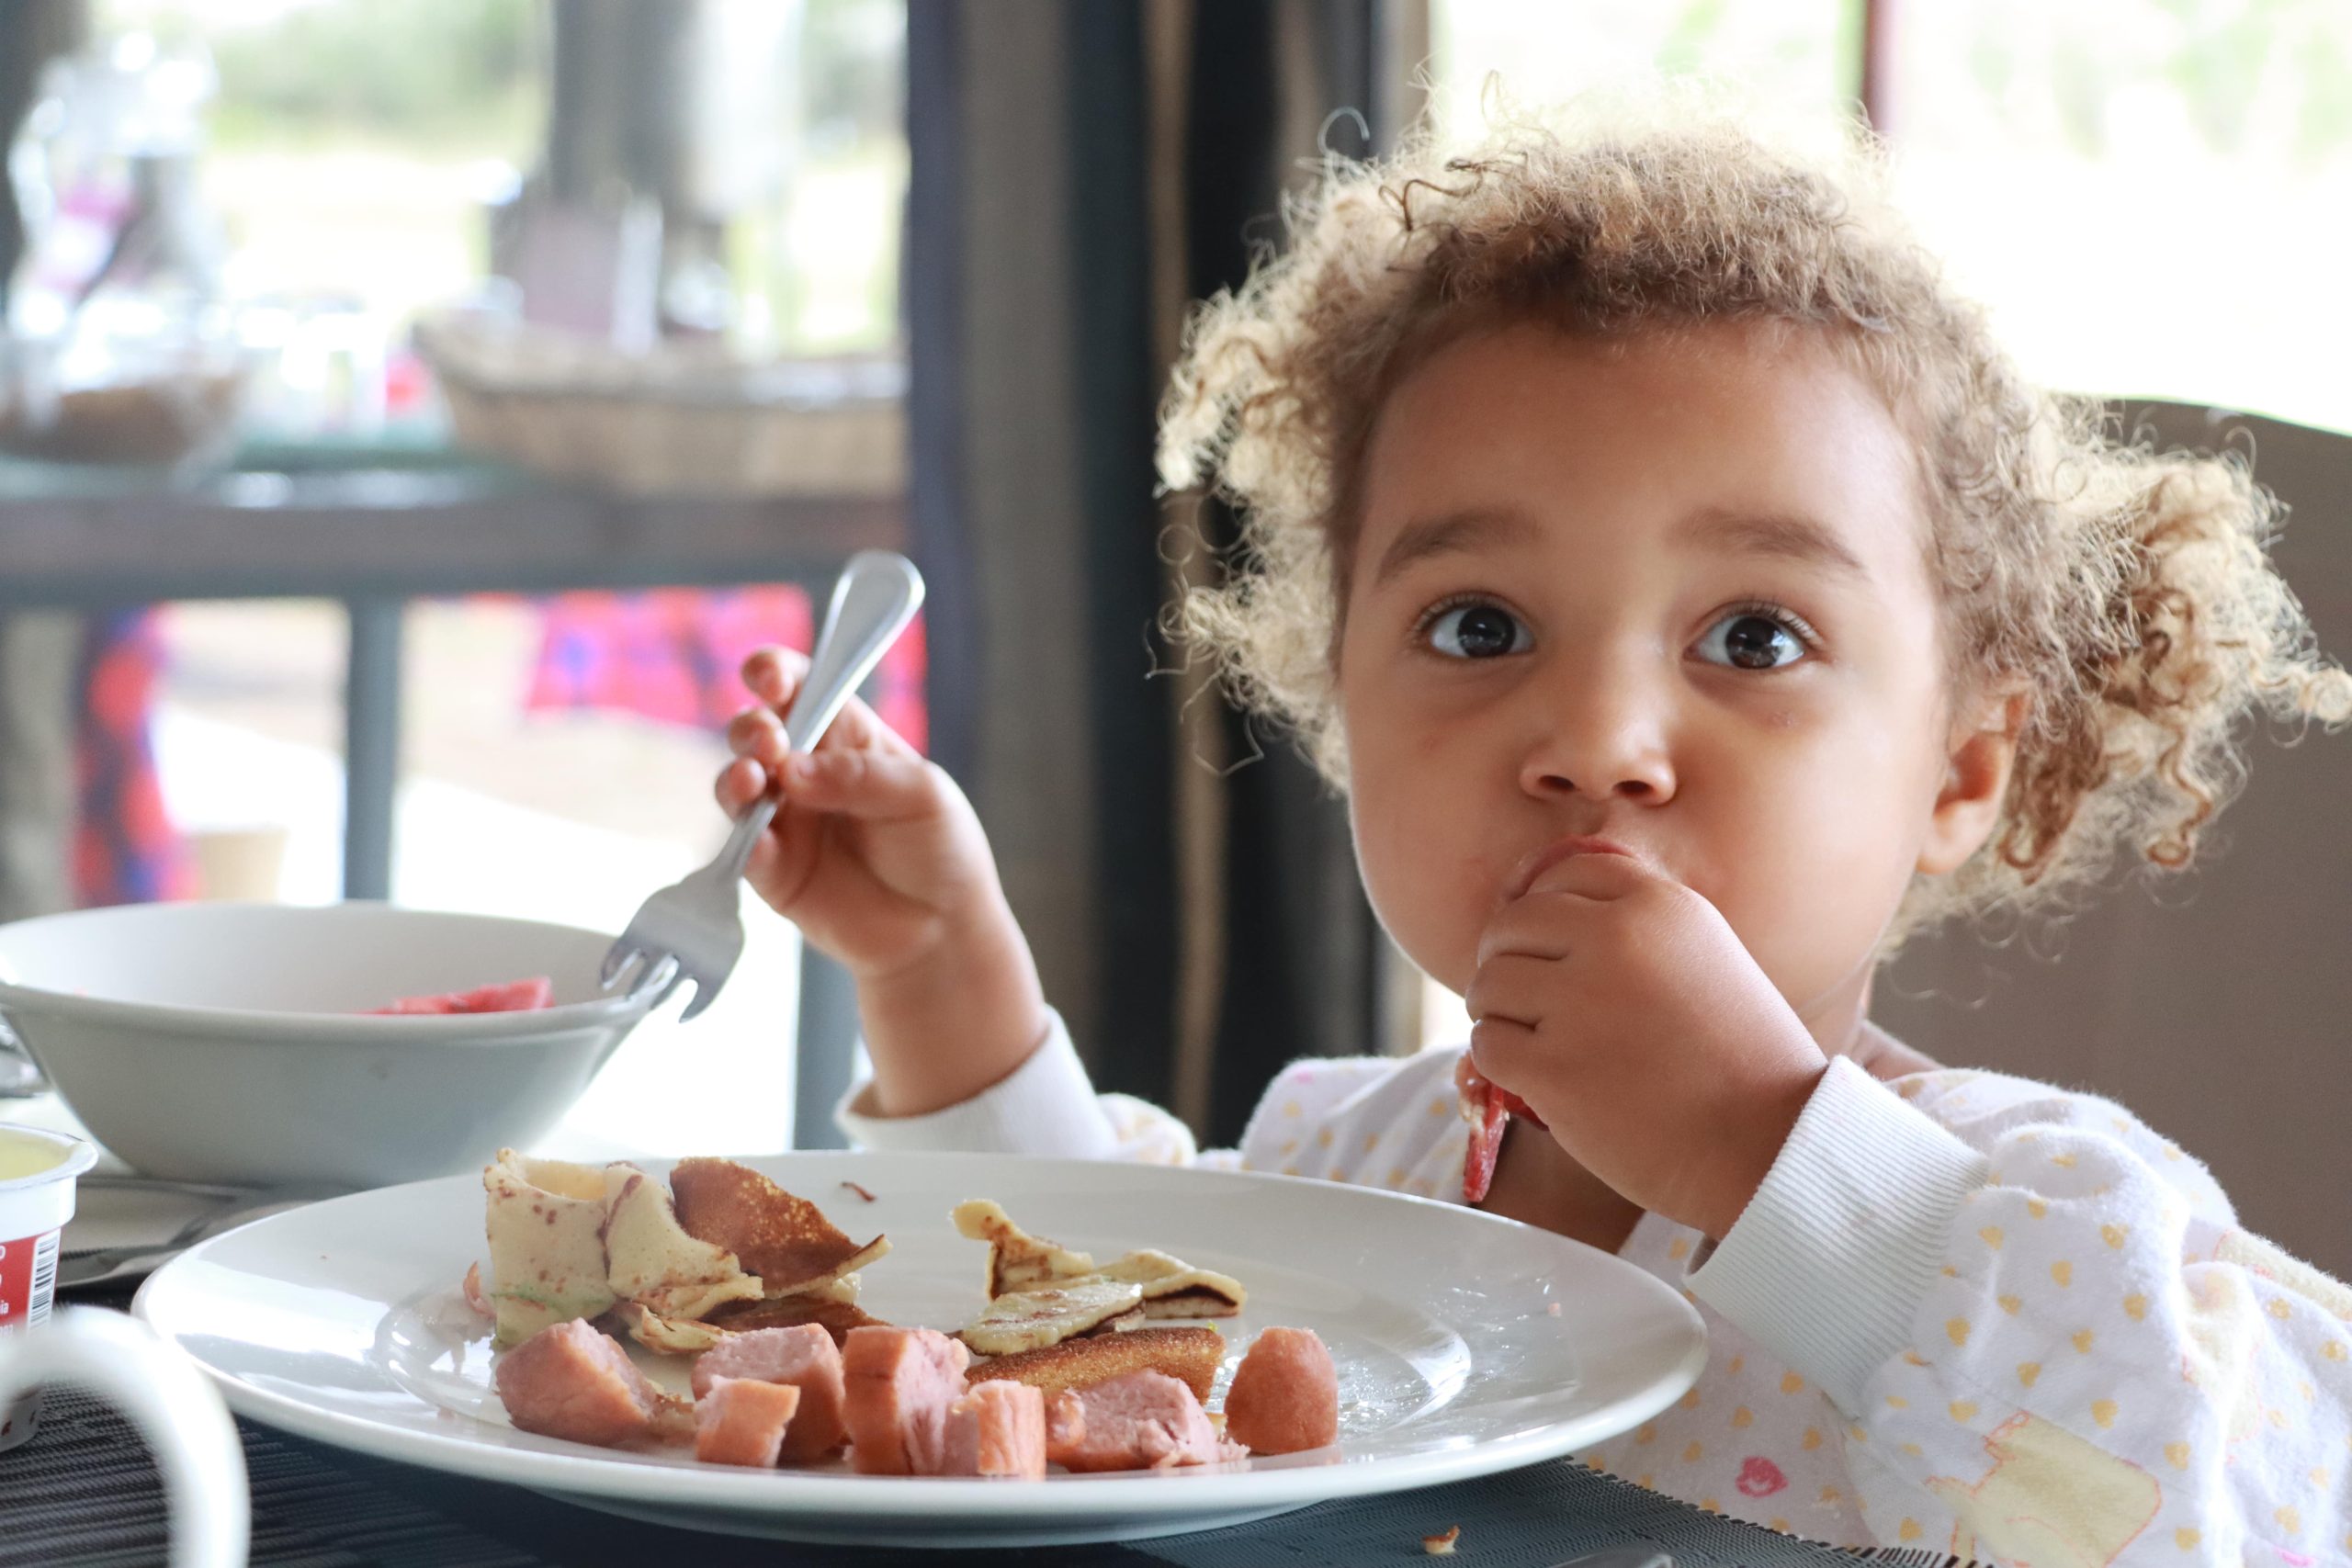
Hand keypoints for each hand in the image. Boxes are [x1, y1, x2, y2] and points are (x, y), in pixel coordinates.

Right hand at [717, 647, 1047, 1114]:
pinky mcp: (771, 871)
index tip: (766, 677)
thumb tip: (794, 770)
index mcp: (846, 736)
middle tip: (770, 742)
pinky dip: (743, 840)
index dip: (776, 673)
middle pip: (757, 731)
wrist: (941, 931)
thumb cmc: (939, 849)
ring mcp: (783, 819)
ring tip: (753, 780)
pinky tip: (759, 837)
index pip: (801, 689)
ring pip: (736, 784)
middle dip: (753, 728)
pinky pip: (742, 849)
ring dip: (737, 776)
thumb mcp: (922, 795)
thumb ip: (860, 777)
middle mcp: (804, 770)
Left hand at [1464, 852, 1828, 1238]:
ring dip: (1498, 1012)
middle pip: (1512, 924)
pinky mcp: (1555, 1068)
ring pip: (1489, 984)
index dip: (1543, 908)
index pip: (1565, 871)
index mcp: (1660, 905)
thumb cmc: (1741, 1059)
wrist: (1769, 1147)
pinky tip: (1533, 1077)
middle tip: (1521, 998)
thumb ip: (1640, 926)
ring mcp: (1581, 1003)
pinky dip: (1497, 1062)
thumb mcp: (1707, 957)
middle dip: (1506, 959)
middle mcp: (1616, 939)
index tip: (1545, 946)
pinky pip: (1486, 1045)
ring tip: (1531, 1039)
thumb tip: (1548, 905)